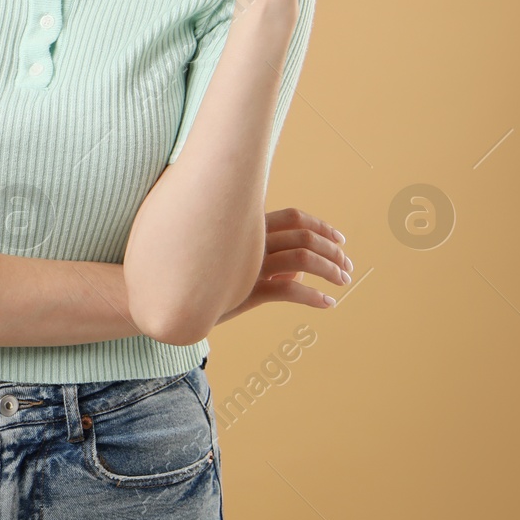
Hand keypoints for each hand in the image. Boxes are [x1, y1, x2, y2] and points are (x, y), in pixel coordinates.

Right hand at [216, 207, 351, 323]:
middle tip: (347, 266)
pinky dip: (314, 296)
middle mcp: (249, 241)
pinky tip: (327, 303)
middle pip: (304, 236)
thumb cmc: (203, 276)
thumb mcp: (235, 261)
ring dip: (330, 269)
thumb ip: (266, 258)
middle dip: (332, 250)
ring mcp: (247, 265)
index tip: (340, 240)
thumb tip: (297, 269)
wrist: (172, 298)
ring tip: (342, 282)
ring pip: (302, 258)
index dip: (321, 226)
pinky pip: (288, 289)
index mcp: (247, 228)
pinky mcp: (244, 290)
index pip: (294, 216)